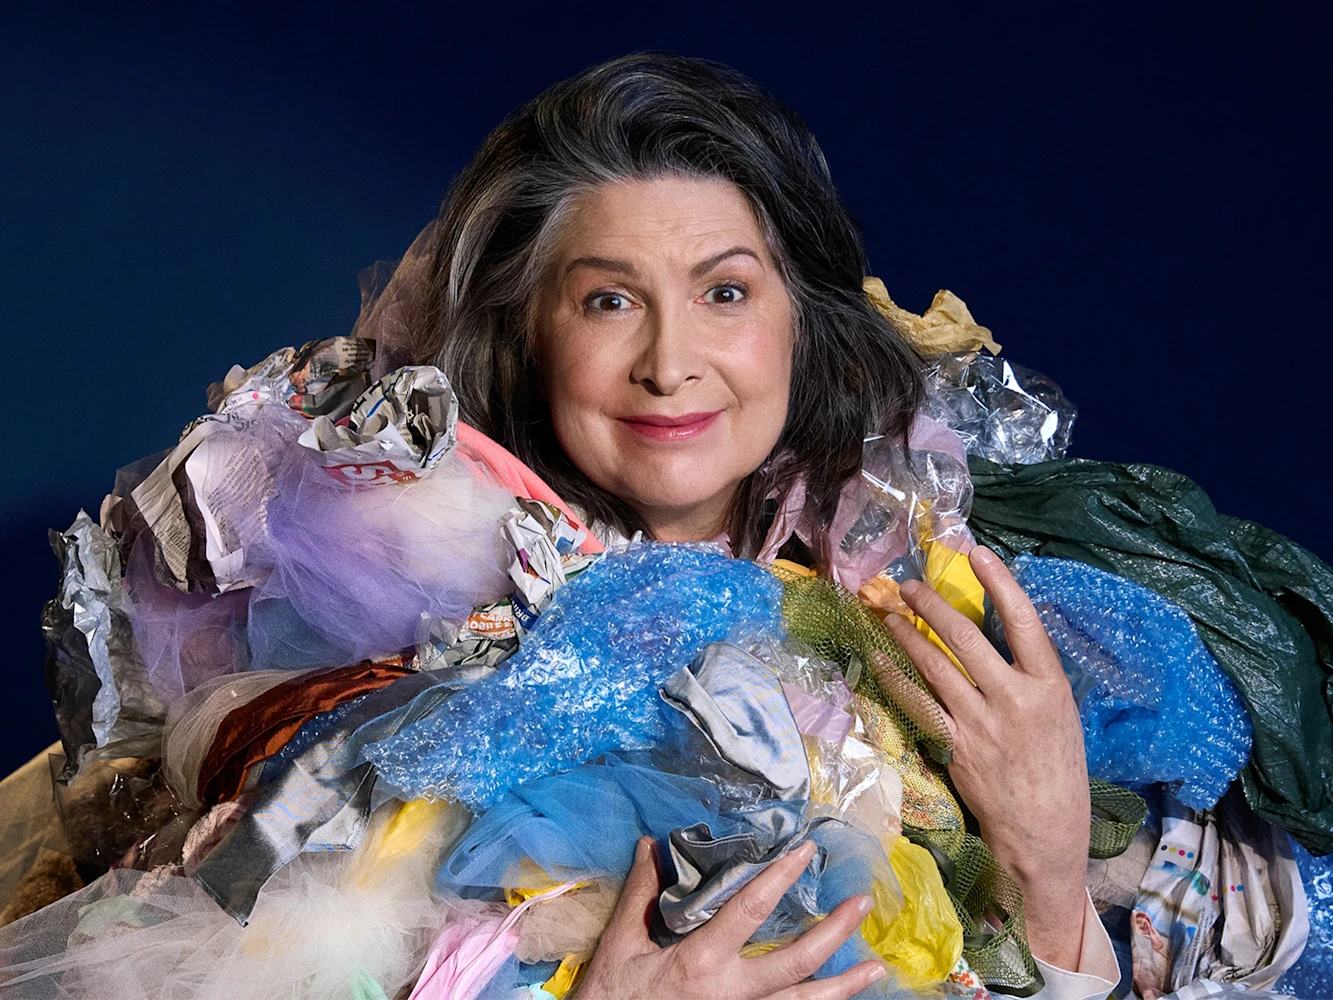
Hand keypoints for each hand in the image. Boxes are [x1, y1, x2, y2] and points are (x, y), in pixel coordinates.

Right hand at [577, 837, 886, 999]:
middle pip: (797, 962)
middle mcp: (731, 994)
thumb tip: (652, 846)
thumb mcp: (620, 946)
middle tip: (863, 903)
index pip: (750, 910)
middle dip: (835, 932)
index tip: (806, 850)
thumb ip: (640, 896)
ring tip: (877, 966)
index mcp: (701, 962)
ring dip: (843, 986)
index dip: (780, 877)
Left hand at [885, 546, 1089, 970]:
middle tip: (908, 583)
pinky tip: (880, 658)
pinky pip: (917, 701)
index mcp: (1051, 687)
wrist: (1044, 832)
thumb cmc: (1057, 772)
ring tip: (887, 610)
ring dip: (906, 633)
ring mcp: (981, 723)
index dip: (1001, 583)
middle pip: (966, 637)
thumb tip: (996, 635)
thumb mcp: (1060, 716)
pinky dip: (896, 676)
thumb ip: (1031, 677)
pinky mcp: (954, 746)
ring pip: (934, 665)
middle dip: (932, 604)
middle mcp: (1015, 699)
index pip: (1024, 622)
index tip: (977, 553)